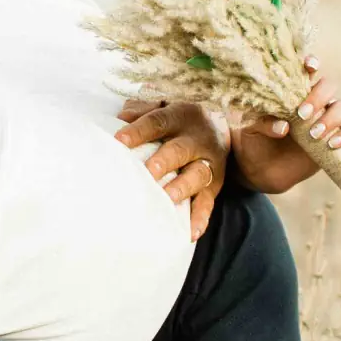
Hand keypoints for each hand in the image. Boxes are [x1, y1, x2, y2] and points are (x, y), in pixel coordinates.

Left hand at [116, 99, 229, 242]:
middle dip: (164, 161)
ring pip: (197, 175)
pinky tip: (190, 233)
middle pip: (179, 149)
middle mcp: (197, 139)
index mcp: (180, 116)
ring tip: (167, 198)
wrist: (221, 125)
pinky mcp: (215, 185)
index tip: (120, 141)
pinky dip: (200, 218)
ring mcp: (208, 162)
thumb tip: (120, 119)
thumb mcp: (163, 107)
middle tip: (149, 172)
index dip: (139, 131)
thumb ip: (142, 111)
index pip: (157, 122)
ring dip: (182, 187)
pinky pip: (208, 202)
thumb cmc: (178, 121)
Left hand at [230, 55, 340, 193]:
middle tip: (302, 114)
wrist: (263, 169)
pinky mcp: (337, 138)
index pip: (307, 71)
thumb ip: (262, 123)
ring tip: (313, 134)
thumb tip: (284, 127)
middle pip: (329, 86)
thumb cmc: (255, 140)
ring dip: (332, 117)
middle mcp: (314, 101)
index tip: (309, 66)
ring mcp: (327, 118)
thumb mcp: (250, 129)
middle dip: (319, 97)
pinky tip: (331, 144)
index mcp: (292, 91)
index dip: (312, 63)